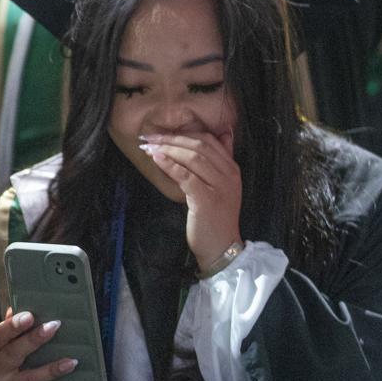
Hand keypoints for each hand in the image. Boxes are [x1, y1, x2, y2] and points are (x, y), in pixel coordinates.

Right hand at [0, 309, 72, 380]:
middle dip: (31, 339)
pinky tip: (68, 367)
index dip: (11, 326)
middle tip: (52, 326)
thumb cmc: (8, 372)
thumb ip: (10, 332)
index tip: (29, 315)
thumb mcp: (4, 352)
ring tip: (68, 355)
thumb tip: (15, 306)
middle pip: (11, 353)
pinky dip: (54, 378)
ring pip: (27, 376)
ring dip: (49, 366)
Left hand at [140, 130, 243, 274]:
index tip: (161, 133)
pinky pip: (186, 176)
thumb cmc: (215, 218)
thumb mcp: (221, 186)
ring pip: (193, 157)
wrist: (222, 247)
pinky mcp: (206, 200)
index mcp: (232, 169)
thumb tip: (222, 134)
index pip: (209, 139)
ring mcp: (219, 187)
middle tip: (149, 138)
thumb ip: (219, 162)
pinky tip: (157, 159)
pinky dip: (170, 165)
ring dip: (167, 149)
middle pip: (199, 145)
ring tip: (148, 148)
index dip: (183, 133)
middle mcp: (229, 175)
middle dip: (171, 138)